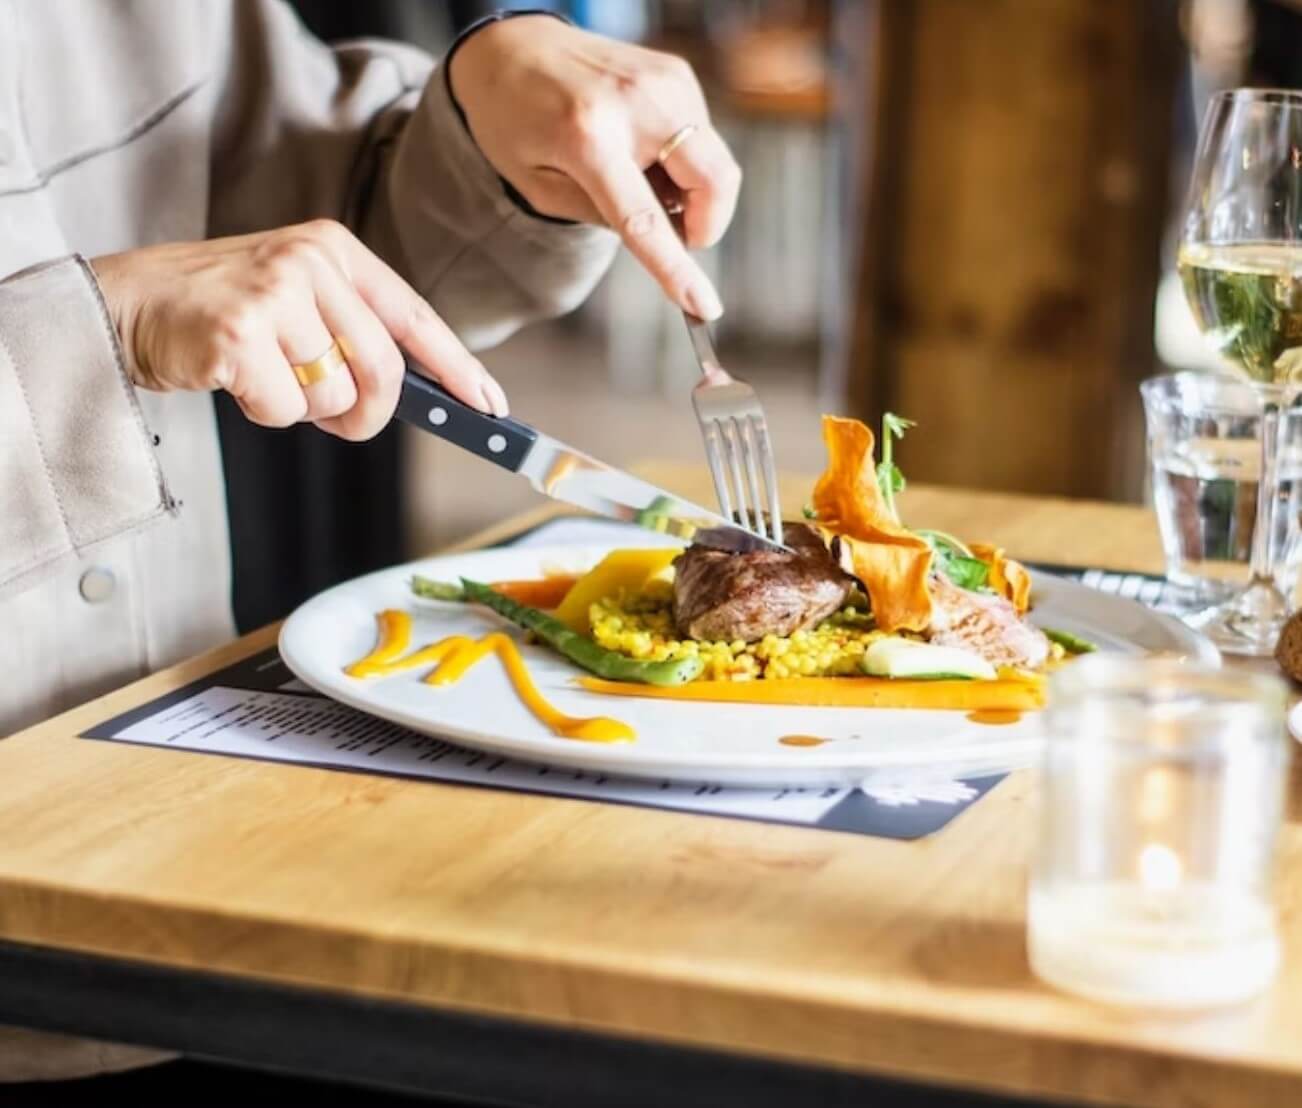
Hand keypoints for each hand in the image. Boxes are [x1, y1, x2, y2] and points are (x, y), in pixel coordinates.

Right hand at [91, 219, 508, 440]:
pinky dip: (266, 414)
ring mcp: (274, 294)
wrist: (126, 303)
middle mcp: (310, 262)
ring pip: (337, 395)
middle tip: (344, 422)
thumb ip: (354, 331)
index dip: (458, 368)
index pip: (416, 316)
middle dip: (371, 412)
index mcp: (333, 250)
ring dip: (308, 410)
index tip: (490, 407)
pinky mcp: (239, 334)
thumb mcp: (297, 299)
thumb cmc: (221, 311)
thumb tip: (422, 394)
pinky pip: (287, 410)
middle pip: (385, 368)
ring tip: (267, 377)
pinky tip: (236, 380)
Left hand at [449, 16, 739, 319]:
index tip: (704, 307)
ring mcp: (662, 81)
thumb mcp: (538, 187)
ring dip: (688, 189)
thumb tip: (668, 234)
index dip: (677, 268)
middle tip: (676, 233)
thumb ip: (600, 217)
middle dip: (707, 224)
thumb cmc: (514, 122)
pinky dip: (682, 160)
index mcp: (586, 138)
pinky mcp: (676, 72)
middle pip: (714, 182)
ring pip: (714, 164)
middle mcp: (635, 103)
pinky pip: (702, 137)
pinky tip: (641, 147)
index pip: (644, 218)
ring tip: (635, 173)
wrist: (511, 46)